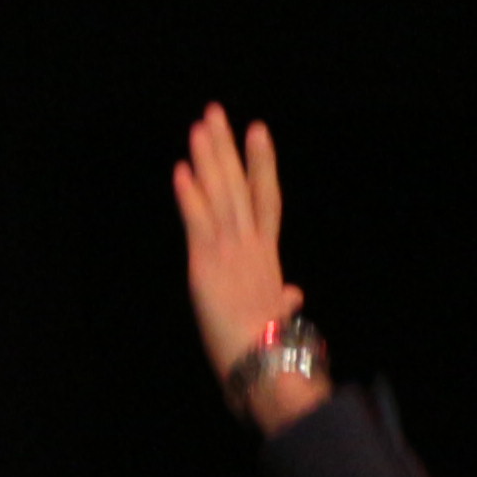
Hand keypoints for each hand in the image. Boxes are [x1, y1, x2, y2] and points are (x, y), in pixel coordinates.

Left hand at [173, 103, 324, 427]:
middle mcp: (251, 245)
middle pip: (239, 185)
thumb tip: (294, 295)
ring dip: (208, 159)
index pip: (265, 199)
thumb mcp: (281, 317)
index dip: (261, 163)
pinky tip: (182, 169)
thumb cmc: (274, 349)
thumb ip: (285, 300)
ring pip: (220, 194)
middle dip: (227, 147)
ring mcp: (230, 252)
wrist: (267, 364)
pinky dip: (190, 196)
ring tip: (201, 126)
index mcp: (267, 257)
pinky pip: (198, 222)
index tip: (258, 130)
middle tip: (216, 112)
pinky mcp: (207, 266)